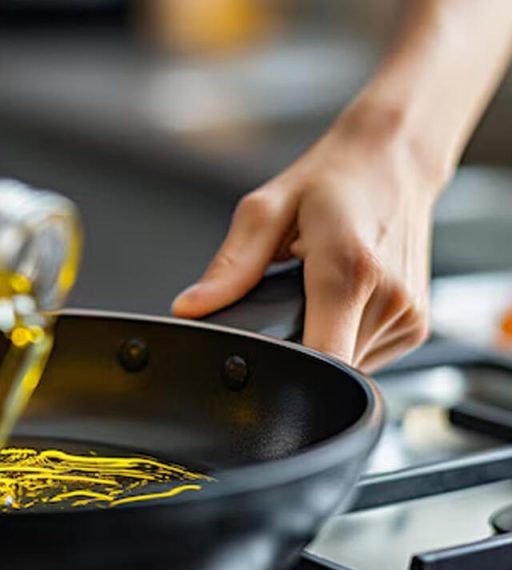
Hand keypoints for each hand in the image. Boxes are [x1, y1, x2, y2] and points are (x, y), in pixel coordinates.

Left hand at [173, 108, 443, 371]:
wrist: (390, 159)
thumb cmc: (330, 180)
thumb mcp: (264, 212)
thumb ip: (229, 268)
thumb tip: (190, 308)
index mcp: (351, 269)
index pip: (325, 361)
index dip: (289, 373)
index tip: (263, 363)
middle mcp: (388, 296)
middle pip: (330, 367)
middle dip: (297, 347)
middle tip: (286, 303)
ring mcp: (408, 314)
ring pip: (351, 367)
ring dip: (322, 341)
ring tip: (316, 294)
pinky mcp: (417, 324)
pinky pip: (369, 355)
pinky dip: (346, 337)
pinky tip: (339, 300)